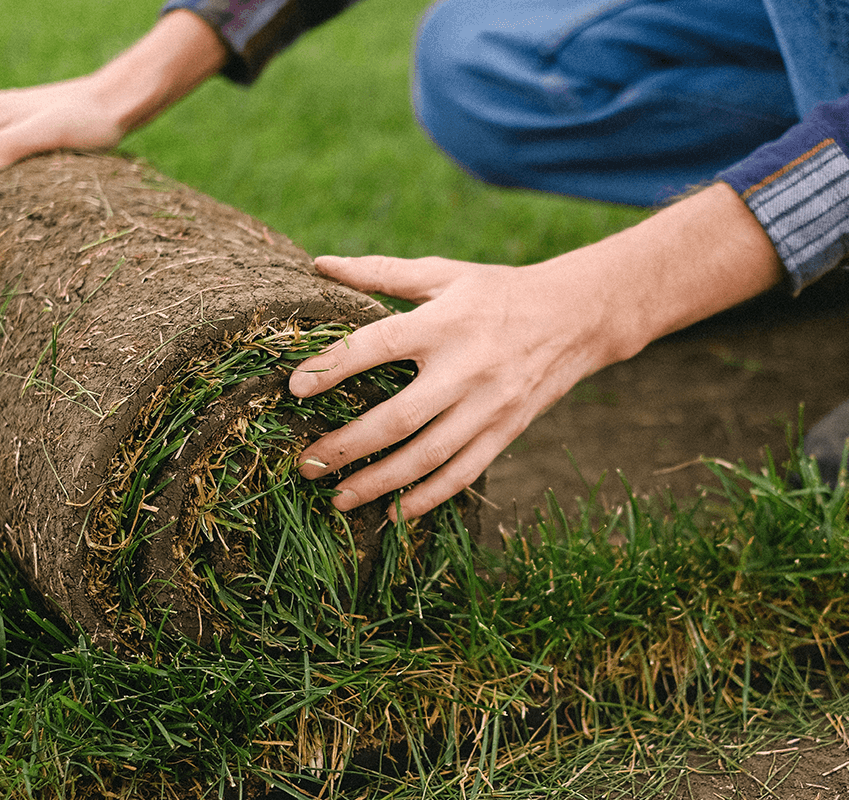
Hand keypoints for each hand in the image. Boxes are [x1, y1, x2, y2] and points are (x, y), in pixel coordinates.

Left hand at [289, 253, 621, 520]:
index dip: (332, 368)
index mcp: (443, 323)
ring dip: (378, 482)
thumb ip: (380, 272)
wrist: (576, 317)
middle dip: (346, 445)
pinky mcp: (505, 432)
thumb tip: (320, 264)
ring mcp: (488, 406)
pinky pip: (462, 474)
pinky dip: (426, 499)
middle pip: (397, 418)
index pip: (376, 346)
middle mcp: (466, 368)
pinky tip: (392, 513)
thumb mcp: (443, 274)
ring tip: (337, 498)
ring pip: (426, 457)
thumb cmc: (496, 292)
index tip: (293, 390)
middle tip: (306, 463)